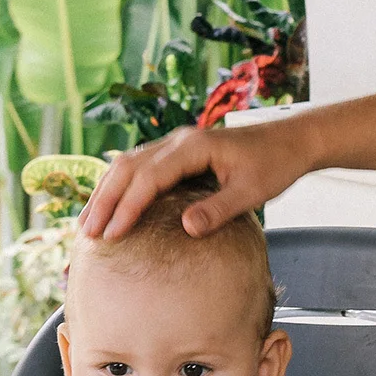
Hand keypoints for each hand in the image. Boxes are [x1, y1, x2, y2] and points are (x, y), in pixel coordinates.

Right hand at [75, 118, 311, 241]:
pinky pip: (139, 167)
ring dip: (106, 193)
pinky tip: (109, 207)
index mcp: (194, 147)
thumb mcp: (252, 192)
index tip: (111, 234)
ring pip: (128, 164)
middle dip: (105, 201)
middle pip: (128, 167)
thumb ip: (219, 210)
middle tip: (86, 234)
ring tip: (87, 224)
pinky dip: (120, 187)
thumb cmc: (275, 166)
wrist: (290, 142)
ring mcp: (176, 144)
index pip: (149, 177)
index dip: (127, 206)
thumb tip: (186, 228)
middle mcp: (179, 140)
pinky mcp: (178, 152)